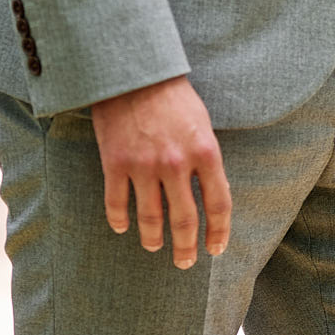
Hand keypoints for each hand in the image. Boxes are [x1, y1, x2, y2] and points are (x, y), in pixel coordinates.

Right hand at [90, 74, 231, 269]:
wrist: (134, 72)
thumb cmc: (173, 96)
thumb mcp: (203, 124)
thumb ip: (206, 159)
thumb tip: (210, 195)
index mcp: (205, 152)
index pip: (218, 204)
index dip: (219, 232)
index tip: (215, 248)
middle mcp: (176, 164)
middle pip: (185, 220)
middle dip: (185, 247)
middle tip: (184, 262)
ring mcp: (144, 166)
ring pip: (150, 219)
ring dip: (154, 239)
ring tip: (155, 247)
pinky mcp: (115, 163)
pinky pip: (117, 204)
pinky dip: (119, 220)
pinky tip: (122, 228)